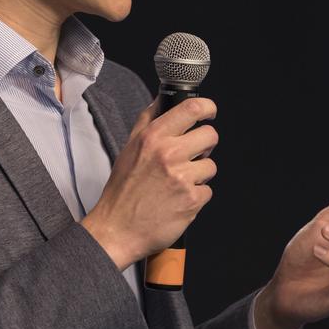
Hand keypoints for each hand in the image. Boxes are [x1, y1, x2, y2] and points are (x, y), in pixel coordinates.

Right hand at [81, 97, 218, 269]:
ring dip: (199, 174)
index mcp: (153, 137)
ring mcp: (182, 177)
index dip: (208, 107)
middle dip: (205, 145)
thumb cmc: (123, 190)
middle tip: (191, 156)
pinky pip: (208, 190)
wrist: (117, 229)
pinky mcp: (192, 200)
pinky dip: (196, 196)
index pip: (192, 108)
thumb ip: (148, 121)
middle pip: (210, 136)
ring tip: (178, 183)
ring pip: (211, 166)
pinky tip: (178, 199)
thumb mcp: (129, 148)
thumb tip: (162, 100)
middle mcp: (168, 154)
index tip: (209, 112)